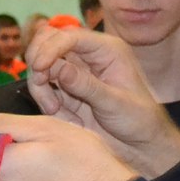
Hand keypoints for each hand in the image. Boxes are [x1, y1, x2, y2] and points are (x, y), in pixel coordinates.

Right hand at [24, 27, 179, 177]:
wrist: (141, 144)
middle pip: (49, 42)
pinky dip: (44, 99)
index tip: (38, 67)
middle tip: (40, 84)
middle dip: (39, 62)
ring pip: (42, 64)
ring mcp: (76, 71)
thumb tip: (58, 67)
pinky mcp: (67, 89)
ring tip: (54, 109)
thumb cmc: (139, 121)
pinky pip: (44, 86)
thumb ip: (86, 86)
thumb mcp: (115, 104)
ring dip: (40, 85)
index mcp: (107, 50)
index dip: (50, 48)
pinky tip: (61, 114)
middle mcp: (89, 56)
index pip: (70, 36)